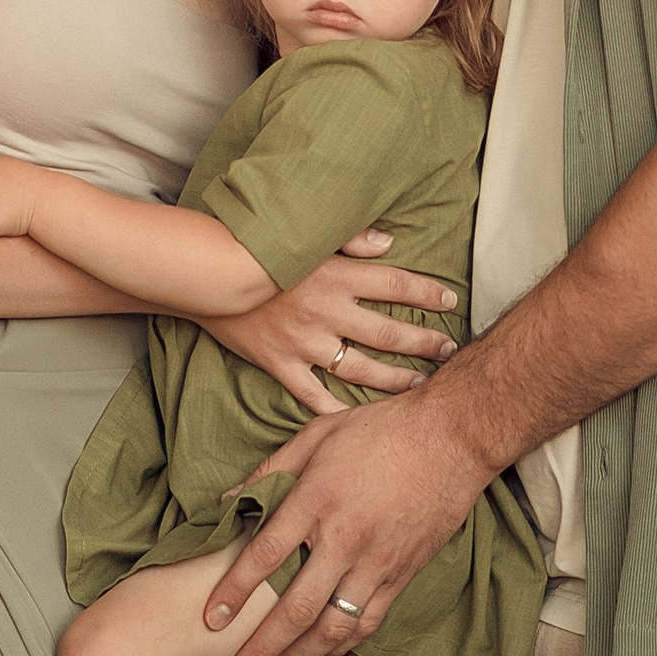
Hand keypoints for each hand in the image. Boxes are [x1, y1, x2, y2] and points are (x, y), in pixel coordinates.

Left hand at [203, 392, 493, 655]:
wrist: (453, 437)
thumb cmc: (381, 428)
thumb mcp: (318, 433)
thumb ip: (270, 469)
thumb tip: (228, 500)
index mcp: (317, 499)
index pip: (265, 555)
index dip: (234, 591)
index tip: (212, 619)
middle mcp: (345, 538)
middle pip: (295, 607)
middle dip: (262, 646)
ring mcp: (377, 561)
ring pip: (333, 627)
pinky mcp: (402, 574)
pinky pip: (368, 621)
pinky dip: (342, 646)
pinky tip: (322, 655)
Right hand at [213, 232, 458, 416]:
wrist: (206, 274)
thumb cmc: (255, 245)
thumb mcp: (307, 234)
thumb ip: (351, 238)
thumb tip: (389, 243)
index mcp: (337, 276)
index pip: (396, 286)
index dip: (428, 293)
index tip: (450, 300)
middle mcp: (328, 312)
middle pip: (388, 332)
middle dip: (423, 343)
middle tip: (448, 350)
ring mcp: (305, 343)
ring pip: (361, 369)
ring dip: (394, 378)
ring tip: (417, 384)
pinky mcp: (281, 364)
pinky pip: (314, 396)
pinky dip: (336, 411)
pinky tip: (358, 421)